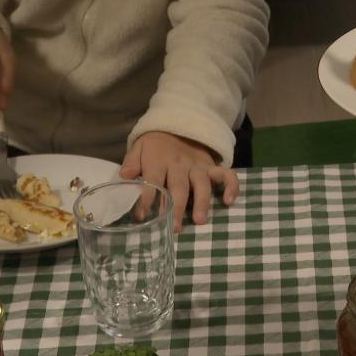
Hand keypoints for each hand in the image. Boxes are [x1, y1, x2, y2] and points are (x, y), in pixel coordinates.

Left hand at [119, 131, 238, 230]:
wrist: (177, 126)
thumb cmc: (155, 146)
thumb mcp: (139, 148)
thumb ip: (132, 162)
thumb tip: (124, 175)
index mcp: (159, 161)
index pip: (152, 180)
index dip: (146, 198)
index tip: (142, 216)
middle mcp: (179, 164)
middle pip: (178, 187)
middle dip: (176, 208)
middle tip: (174, 228)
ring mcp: (198, 166)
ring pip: (202, 184)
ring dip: (201, 202)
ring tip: (199, 220)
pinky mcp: (212, 167)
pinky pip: (226, 175)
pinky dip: (231, 186)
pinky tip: (229, 201)